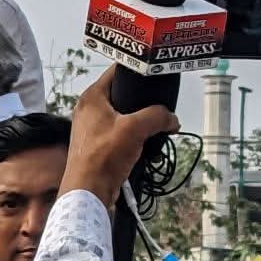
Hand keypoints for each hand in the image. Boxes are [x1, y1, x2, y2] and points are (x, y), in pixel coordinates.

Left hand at [62, 67, 179, 209]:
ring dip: (142, 122)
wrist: (89, 190)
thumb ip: (157, 116)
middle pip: (123, 95)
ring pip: (124, 116)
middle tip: (162, 105)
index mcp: (92, 97)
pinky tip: (149, 144)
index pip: (117, 71)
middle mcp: (90, 109)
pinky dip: (136, 137)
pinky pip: (122, 133)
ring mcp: (93, 128)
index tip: (156, 73)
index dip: (137, 69)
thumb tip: (172, 119)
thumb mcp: (135, 128)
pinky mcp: (99, 145)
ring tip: (160, 127)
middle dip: (144, 101)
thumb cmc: (104, 156)